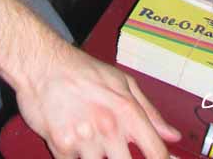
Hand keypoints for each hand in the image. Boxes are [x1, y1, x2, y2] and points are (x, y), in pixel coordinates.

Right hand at [16, 41, 180, 157]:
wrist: (41, 63)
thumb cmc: (82, 71)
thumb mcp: (122, 82)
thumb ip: (150, 112)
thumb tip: (172, 135)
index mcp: (128, 110)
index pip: (156, 152)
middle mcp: (109, 126)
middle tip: (115, 151)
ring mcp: (85, 139)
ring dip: (95, 158)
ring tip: (89, 139)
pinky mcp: (61, 147)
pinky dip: (74, 156)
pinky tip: (72, 139)